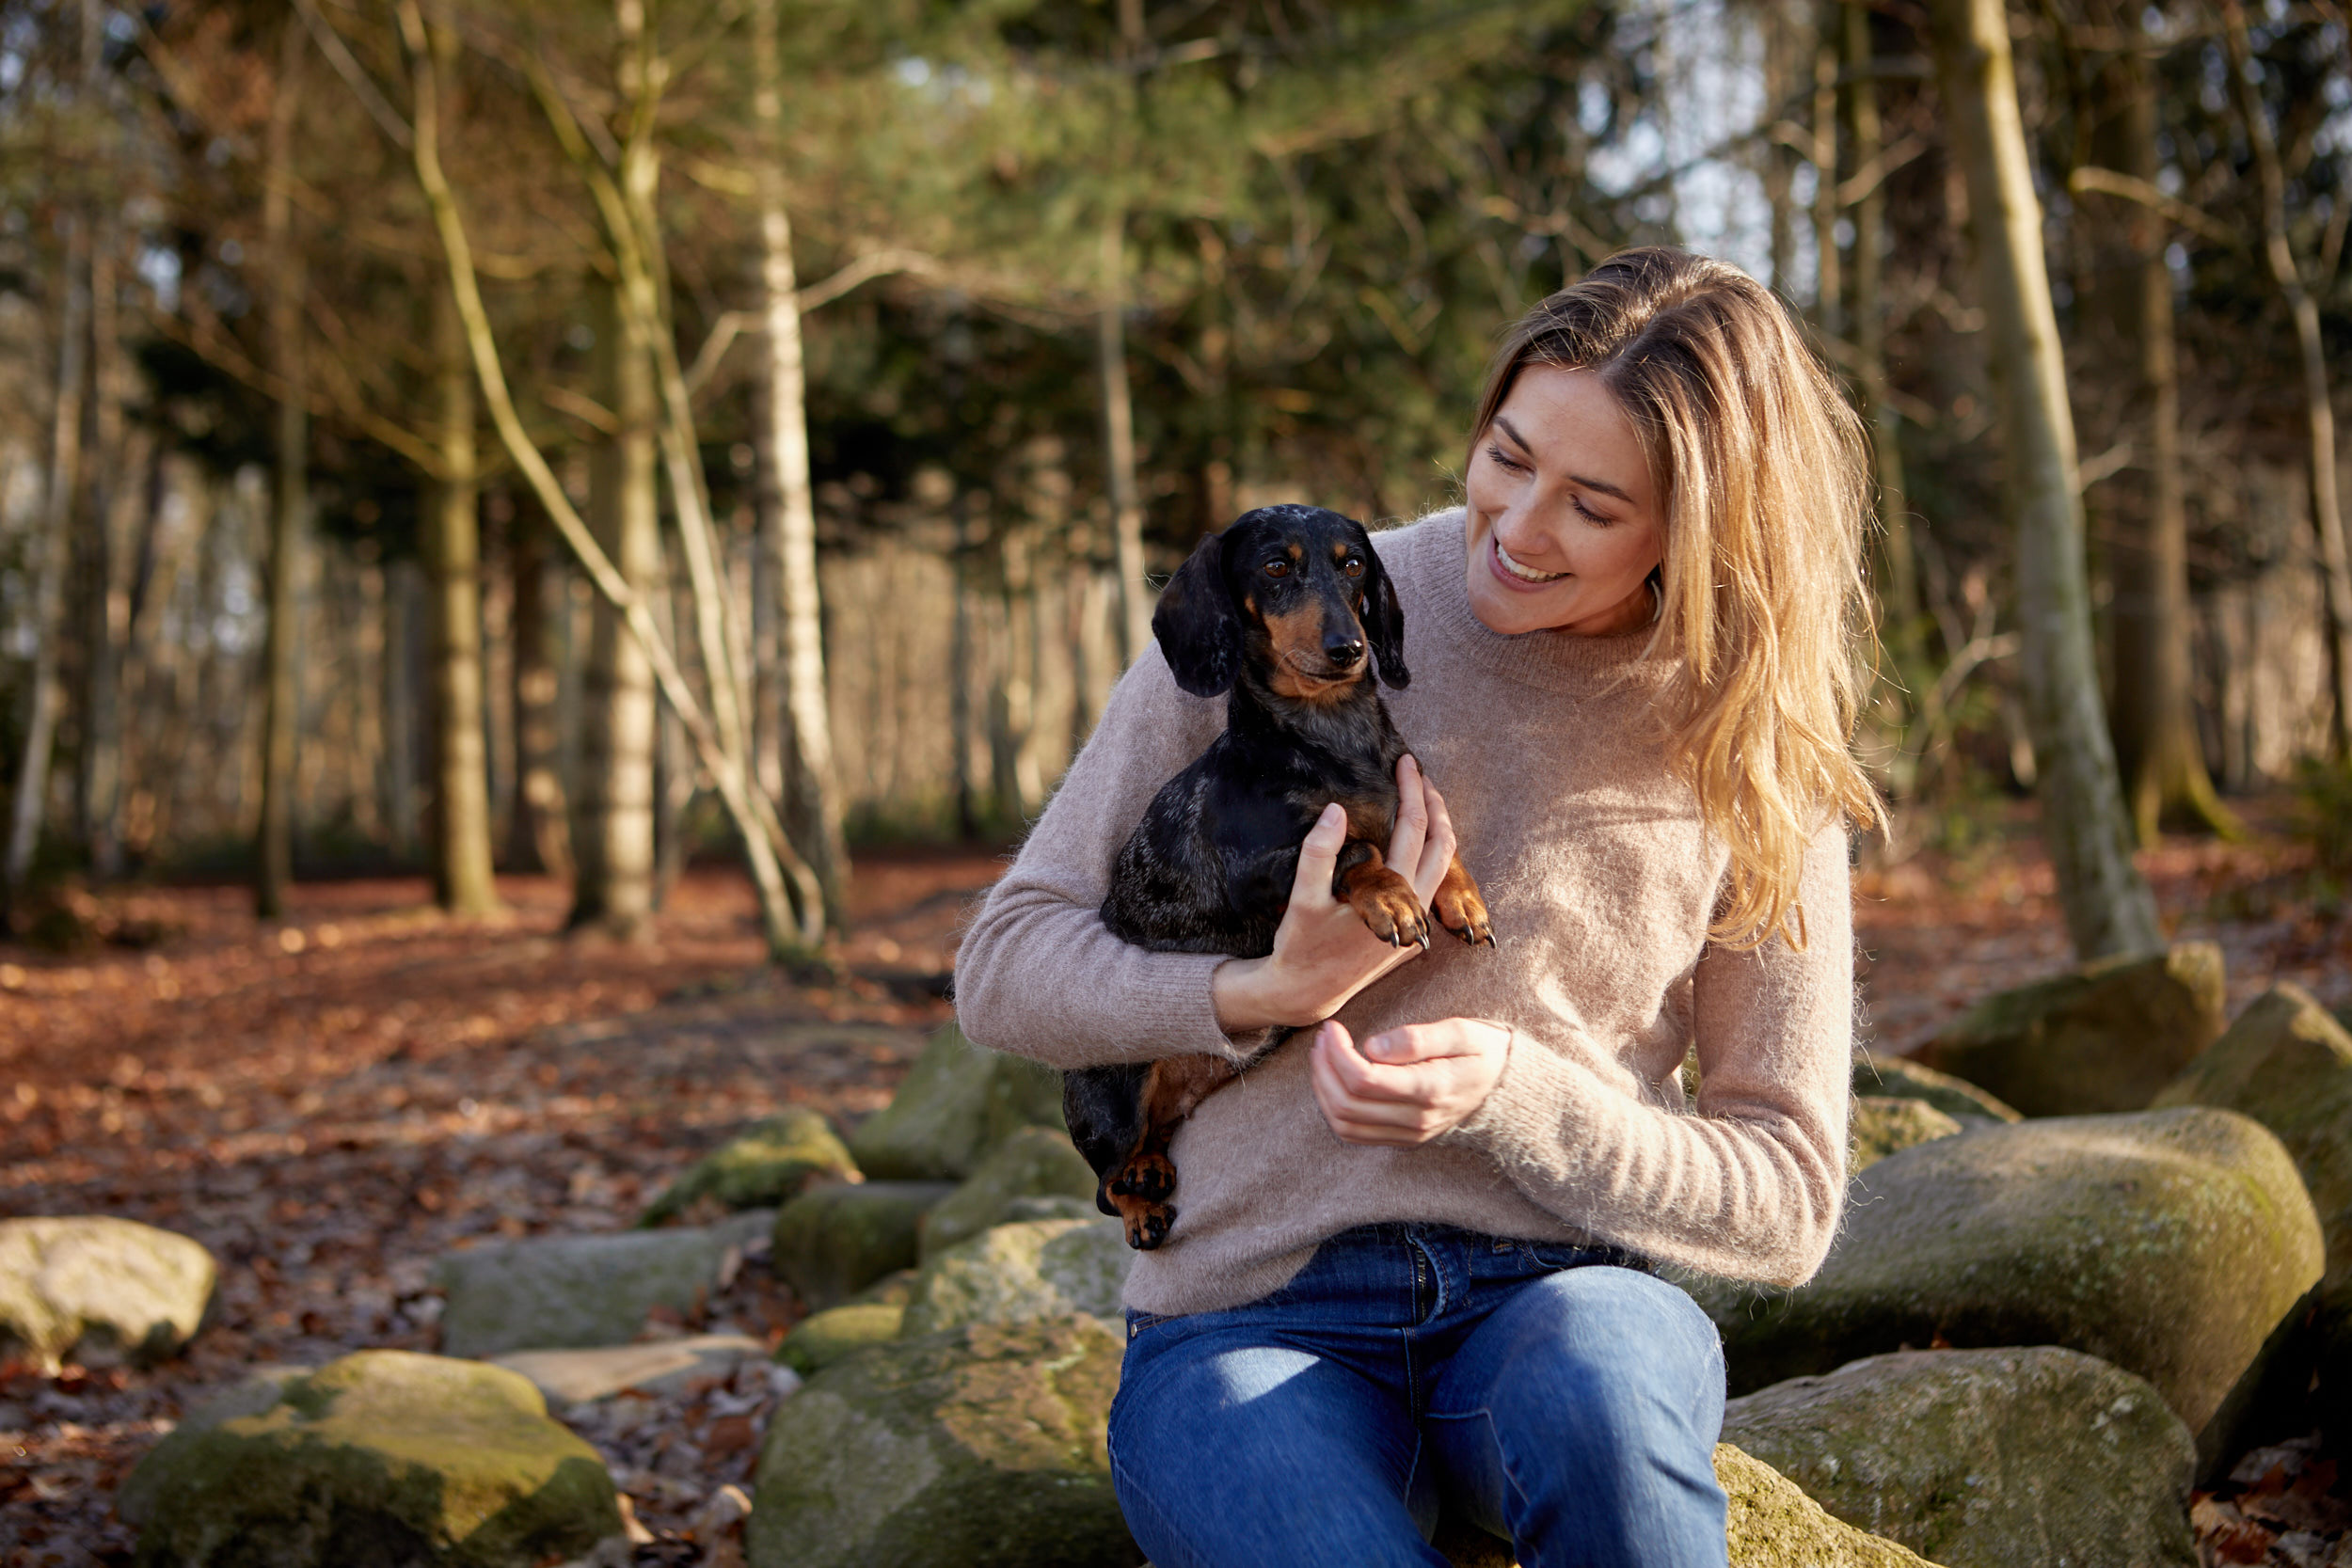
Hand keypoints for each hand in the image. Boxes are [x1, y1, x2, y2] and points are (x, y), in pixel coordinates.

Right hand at [1211, 755, 1457, 1033]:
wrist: (1305, 993)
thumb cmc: (1301, 946)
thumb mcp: (1302, 899)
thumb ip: (1319, 853)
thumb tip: (1337, 809)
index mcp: (1393, 895)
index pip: (1413, 828)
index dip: (1411, 791)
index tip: (1404, 762)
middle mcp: (1413, 908)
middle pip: (1442, 844)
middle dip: (1434, 804)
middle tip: (1417, 775)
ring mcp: (1415, 923)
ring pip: (1443, 866)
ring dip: (1437, 830)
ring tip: (1422, 802)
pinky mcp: (1409, 932)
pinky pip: (1432, 885)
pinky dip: (1429, 856)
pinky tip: (1413, 844)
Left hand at [1310, 1018, 1510, 1145]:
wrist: (1507, 1086)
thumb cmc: (1483, 1051)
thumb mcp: (1461, 1032)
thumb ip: (1417, 1038)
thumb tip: (1372, 1046)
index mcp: (1431, 1089)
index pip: (1364, 1080)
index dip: (1337, 1053)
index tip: (1334, 1028)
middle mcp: (1417, 1120)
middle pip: (1347, 1104)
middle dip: (1324, 1068)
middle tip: (1324, 1037)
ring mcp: (1409, 1134)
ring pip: (1344, 1123)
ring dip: (1324, 1089)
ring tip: (1323, 1055)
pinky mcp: (1402, 1139)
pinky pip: (1354, 1134)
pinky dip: (1334, 1109)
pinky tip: (1334, 1081)